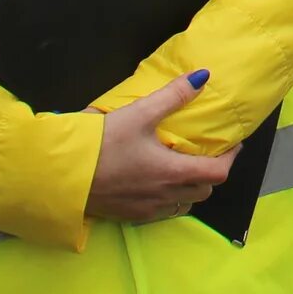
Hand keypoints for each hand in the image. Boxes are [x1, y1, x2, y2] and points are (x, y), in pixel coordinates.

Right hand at [84, 72, 235, 222]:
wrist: (59, 175)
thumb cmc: (100, 145)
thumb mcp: (139, 114)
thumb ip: (172, 96)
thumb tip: (202, 78)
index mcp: (172, 173)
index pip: (218, 174)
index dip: (231, 158)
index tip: (233, 144)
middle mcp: (163, 196)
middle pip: (203, 191)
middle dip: (210, 174)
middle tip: (205, 153)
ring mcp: (145, 209)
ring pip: (182, 204)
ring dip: (189, 189)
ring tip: (181, 167)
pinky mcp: (127, 215)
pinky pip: (160, 211)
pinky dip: (167, 198)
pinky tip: (154, 181)